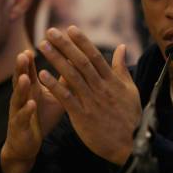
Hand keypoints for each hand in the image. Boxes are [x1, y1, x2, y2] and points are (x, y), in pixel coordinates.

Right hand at [1, 50, 63, 172]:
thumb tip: (77, 63)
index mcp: (32, 88)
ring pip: (18, 97)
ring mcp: (18, 111)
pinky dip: (27, 110)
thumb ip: (63, 81)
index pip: (31, 69)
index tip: (40, 42)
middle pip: (20, 78)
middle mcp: (23, 97)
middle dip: (22, 67)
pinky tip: (31, 104)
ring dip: (21, 87)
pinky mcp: (19, 126)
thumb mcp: (55, 97)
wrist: (26, 143)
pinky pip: (22, 117)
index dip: (34, 56)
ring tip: (24, 76)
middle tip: (25, 53)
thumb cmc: (41, 116)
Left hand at [38, 26, 141, 164]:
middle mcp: (100, 88)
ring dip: (56, 59)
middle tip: (50, 31)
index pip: (95, 56)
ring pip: (71, 75)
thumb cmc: (130, 117)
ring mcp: (91, 101)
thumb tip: (122, 47)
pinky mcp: (82, 116)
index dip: (82, 41)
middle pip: (80, 61)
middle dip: (64, 45)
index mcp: (111, 81)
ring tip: (42, 46)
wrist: (130, 144)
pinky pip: (66, 97)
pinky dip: (54, 85)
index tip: (70, 28)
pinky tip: (42, 74)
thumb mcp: (130, 90)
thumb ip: (122, 68)